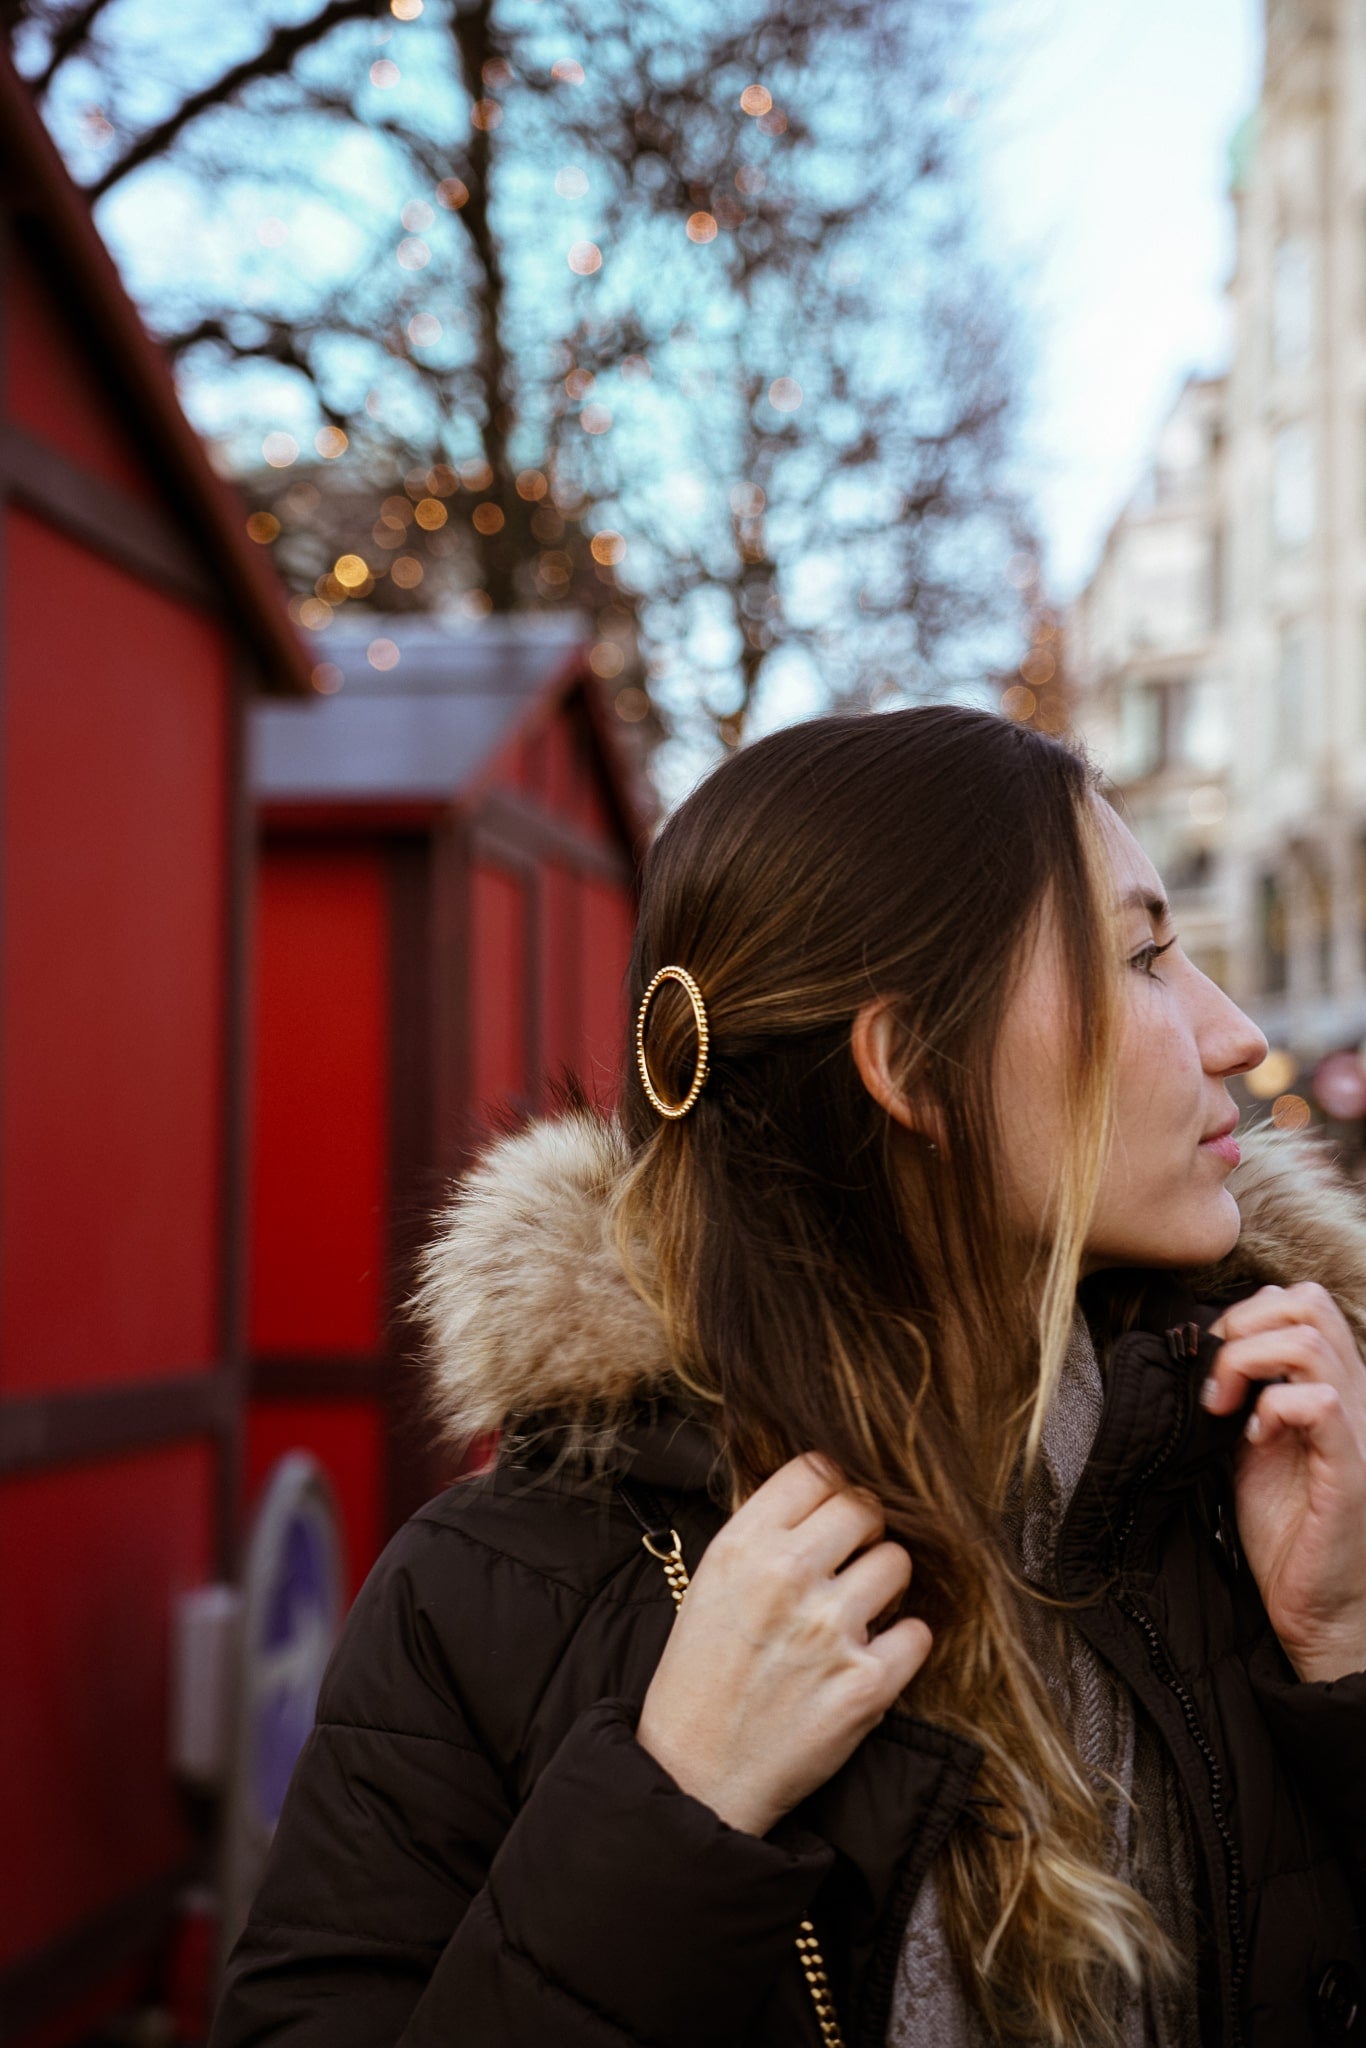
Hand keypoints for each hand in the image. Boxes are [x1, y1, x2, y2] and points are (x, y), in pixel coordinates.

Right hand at [635, 1452, 931, 1835]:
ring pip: (898, 1561)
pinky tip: (871, 1658)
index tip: (831, 1513)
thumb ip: (766, 1533)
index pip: (816, 1469)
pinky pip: (918, 1633)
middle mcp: (786, 1576)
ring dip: (885, 1584)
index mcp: (743, 1545)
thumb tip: (827, 1491)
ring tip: (857, 1611)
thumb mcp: (713, 1581)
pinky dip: (902, 1646)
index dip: (831, 1488)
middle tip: (850, 1560)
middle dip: (863, 1531)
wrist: (695, 1776)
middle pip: (865, 1505)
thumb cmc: (701, 1675)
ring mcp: (830, 1630)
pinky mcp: (866, 1686)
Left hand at [1204, 1283, 1365, 1682]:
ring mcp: (1359, 1429)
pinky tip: (1254, 1438)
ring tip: (1226, 1408)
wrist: (1319, 1609)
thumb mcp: (1254, 1444)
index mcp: (1336, 1384)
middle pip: (1307, 1303)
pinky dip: (1272, 1407)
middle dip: (1241, 1327)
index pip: (1300, 1302)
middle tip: (1214, 1381)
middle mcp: (1357, 1396)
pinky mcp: (1351, 1470)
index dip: (1245, 1317)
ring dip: (1246, 1362)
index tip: (1210, 1367)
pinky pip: (1318, 1402)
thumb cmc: (1288, 1531)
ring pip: (1308, 1341)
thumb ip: (1244, 1393)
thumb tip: (1203, 1347)